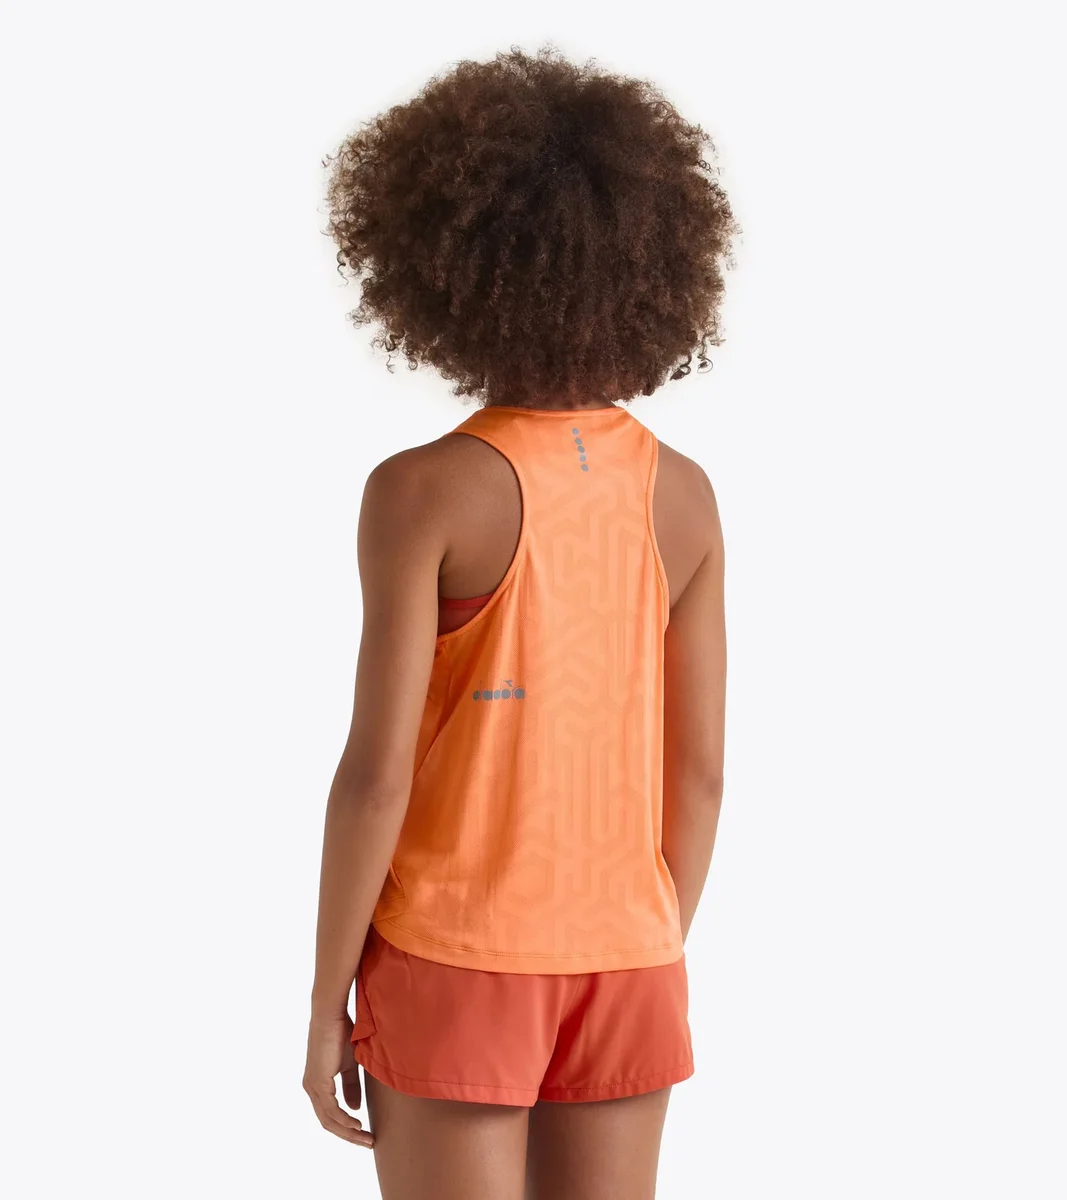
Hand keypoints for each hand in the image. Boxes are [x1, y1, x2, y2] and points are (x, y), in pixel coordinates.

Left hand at [303, 1013, 373, 1147]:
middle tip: (367, 1142)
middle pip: (328, 1123)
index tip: (364, 1134)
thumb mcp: (349, 1064)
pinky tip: (357, 1124)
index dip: (346, 1128)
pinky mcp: (318, 1082)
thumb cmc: (340, 1034)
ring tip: (365, 1137)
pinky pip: (331, 1110)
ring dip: (348, 1132)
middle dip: (349, 1136)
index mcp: (317, 1084)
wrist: (332, 1015)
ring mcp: (313, 1087)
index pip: (330, 1115)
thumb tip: (354, 1108)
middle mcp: (311, 1088)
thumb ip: (350, 1086)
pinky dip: (344, 1120)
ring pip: (329, 1120)